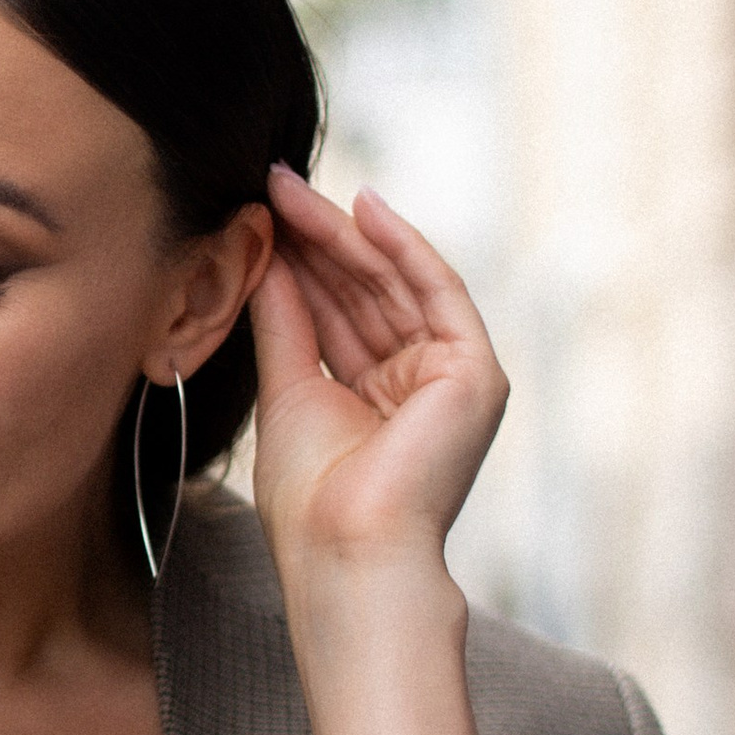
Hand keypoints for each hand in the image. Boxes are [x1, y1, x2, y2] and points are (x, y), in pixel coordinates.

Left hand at [251, 167, 507, 578]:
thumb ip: (286, 320)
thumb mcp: (287, 390)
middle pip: (366, 290)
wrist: (347, 550)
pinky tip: (361, 207)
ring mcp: (451, 376)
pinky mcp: (475, 372)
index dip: (301, 261)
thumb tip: (269, 256)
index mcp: (377, 396)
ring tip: (293, 188)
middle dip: (318, 236)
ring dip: (345, 233)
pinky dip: (401, 246)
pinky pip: (436, 291)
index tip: (259, 213)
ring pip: (394, 283)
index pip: (338, 311)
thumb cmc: (311, 498)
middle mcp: (418, 382)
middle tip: (272, 183)